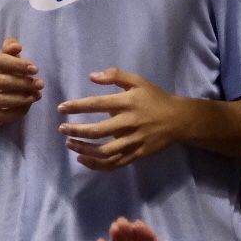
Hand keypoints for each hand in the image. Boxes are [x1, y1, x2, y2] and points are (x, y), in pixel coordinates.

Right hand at [0, 37, 42, 129]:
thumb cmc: (0, 73)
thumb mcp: (5, 59)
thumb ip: (10, 49)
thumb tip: (16, 46)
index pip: (0, 61)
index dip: (19, 65)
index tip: (35, 70)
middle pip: (2, 82)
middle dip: (24, 83)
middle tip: (40, 84)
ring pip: (2, 100)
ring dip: (23, 98)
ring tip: (37, 95)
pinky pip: (2, 115)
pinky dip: (17, 111)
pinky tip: (27, 106)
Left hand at [57, 68, 189, 170]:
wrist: (179, 119)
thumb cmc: (155, 98)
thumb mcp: (139, 81)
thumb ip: (116, 76)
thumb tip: (92, 76)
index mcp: (128, 103)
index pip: (98, 104)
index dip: (77, 106)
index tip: (61, 108)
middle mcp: (129, 122)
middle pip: (97, 131)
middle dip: (76, 130)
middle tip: (62, 129)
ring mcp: (133, 141)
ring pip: (103, 151)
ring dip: (83, 149)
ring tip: (70, 144)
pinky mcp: (136, 154)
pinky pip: (113, 163)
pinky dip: (96, 164)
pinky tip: (83, 159)